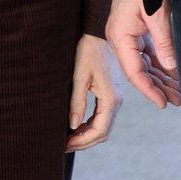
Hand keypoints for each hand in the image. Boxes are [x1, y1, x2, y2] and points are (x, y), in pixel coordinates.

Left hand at [67, 35, 121, 149]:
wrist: (97, 33)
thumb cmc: (87, 50)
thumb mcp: (79, 75)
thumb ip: (77, 101)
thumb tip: (73, 126)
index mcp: (111, 98)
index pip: (99, 130)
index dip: (82, 141)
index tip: (65, 144)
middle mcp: (117, 101)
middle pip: (103, 133)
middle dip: (84, 142)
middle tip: (64, 146)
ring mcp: (115, 98)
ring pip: (104, 127)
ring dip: (87, 136)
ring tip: (68, 139)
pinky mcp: (110, 95)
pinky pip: (102, 117)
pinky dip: (90, 126)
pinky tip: (76, 126)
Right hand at [106, 0, 180, 108]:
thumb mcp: (157, 15)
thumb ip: (164, 42)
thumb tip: (173, 68)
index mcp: (120, 38)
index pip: (134, 72)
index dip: (149, 90)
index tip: (163, 103)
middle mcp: (122, 41)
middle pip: (140, 72)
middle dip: (158, 87)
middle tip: (178, 101)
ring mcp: (129, 37)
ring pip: (145, 65)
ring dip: (161, 78)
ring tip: (179, 93)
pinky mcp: (137, 33)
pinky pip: (148, 55)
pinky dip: (161, 65)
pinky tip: (174, 75)